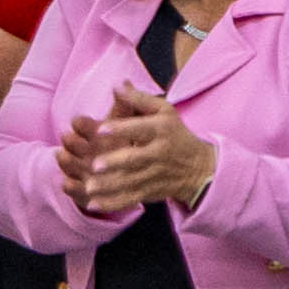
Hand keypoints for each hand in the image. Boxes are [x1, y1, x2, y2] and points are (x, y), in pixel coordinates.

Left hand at [59, 82, 214, 216]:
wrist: (200, 168)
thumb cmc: (175, 134)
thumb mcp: (164, 111)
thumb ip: (139, 99)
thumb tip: (117, 84)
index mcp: (161, 130)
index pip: (141, 129)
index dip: (121, 129)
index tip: (100, 129)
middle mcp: (159, 154)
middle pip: (136, 159)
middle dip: (116, 162)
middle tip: (94, 164)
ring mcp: (155, 175)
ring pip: (130, 182)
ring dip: (109, 187)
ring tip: (89, 187)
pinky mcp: (151, 192)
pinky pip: (131, 199)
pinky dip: (113, 203)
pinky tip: (94, 204)